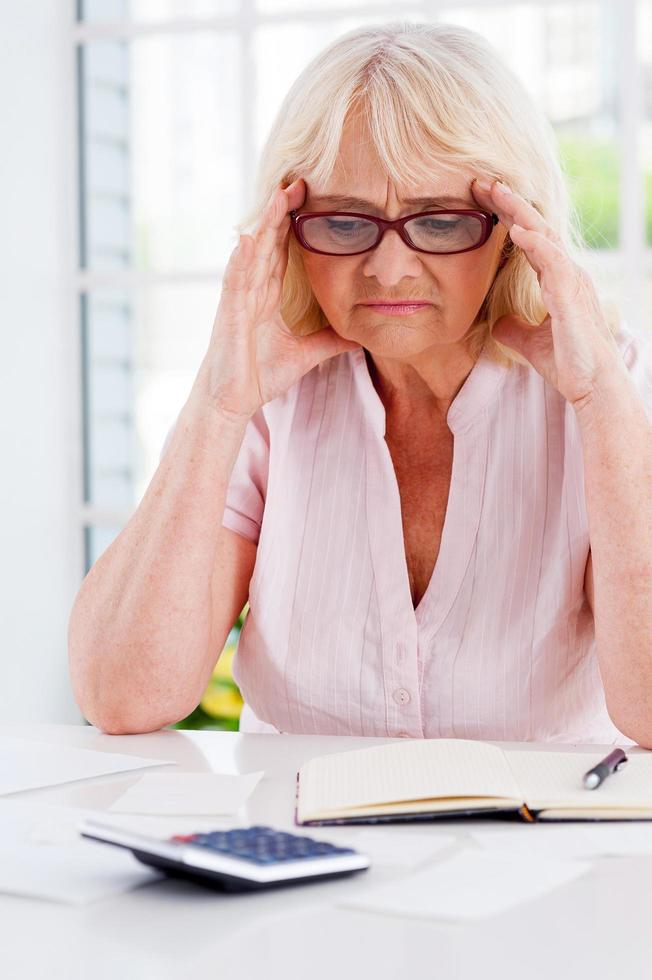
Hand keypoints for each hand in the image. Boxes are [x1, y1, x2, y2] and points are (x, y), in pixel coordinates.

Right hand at [195, 176, 361, 420]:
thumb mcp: (305, 355)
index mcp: (266, 295)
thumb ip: (329, 342)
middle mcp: (251, 290)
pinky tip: (250, 237)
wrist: (231, 402)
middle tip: (300, 179)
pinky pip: (236, 280)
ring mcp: (238, 299)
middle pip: (267, 241)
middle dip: (281, 210)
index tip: (311, 197)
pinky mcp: (229, 314)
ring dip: (264, 223)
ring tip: (278, 194)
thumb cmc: (258, 376)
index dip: (293, 223)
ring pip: (252, 252)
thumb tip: (359, 336)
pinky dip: (242, 258)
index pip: (282, 250)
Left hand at [470, 176, 622, 410]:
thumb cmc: (569, 363)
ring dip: (520, 212)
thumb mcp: (530, 342)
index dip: (507, 216)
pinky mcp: (572, 297)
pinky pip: (553, 262)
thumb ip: (514, 328)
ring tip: (496, 192)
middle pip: (536, 227)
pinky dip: (536, 244)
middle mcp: (566, 273)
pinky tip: (518, 230)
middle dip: (510, 203)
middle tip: (482, 181)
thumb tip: (497, 324)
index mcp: (557, 279)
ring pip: (545, 236)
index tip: (482, 198)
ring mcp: (571, 282)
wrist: (592, 386)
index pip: (530, 238)